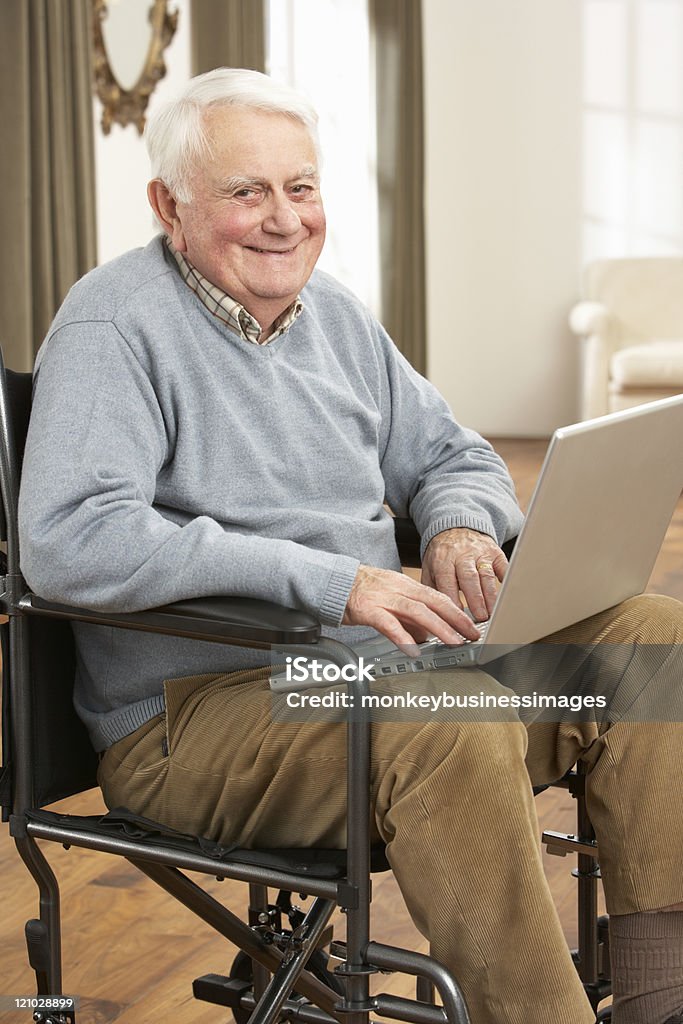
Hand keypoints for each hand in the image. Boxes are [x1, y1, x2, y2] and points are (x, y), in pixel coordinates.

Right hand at [342, 564, 480, 652]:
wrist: (330, 581)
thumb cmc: (359, 590)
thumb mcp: (389, 598)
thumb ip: (408, 617)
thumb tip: (426, 636)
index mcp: (405, 585)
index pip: (437, 596)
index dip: (457, 610)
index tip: (471, 625)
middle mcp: (398, 588)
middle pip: (433, 601)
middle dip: (456, 619)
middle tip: (472, 634)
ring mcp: (383, 598)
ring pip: (417, 611)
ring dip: (439, 627)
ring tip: (453, 641)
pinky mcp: (367, 609)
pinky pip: (388, 623)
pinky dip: (402, 636)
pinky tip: (413, 649)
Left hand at [421, 527, 507, 621]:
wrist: (455, 528)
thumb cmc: (442, 554)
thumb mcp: (429, 568)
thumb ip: (432, 588)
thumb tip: (435, 613)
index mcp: (443, 559)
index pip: (447, 581)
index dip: (453, 600)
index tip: (457, 618)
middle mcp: (462, 554)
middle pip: (469, 578)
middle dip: (476, 600)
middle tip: (481, 619)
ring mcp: (480, 552)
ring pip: (487, 575)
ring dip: (491, 597)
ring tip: (493, 614)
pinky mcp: (495, 552)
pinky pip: (503, 567)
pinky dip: (506, 581)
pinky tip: (507, 596)